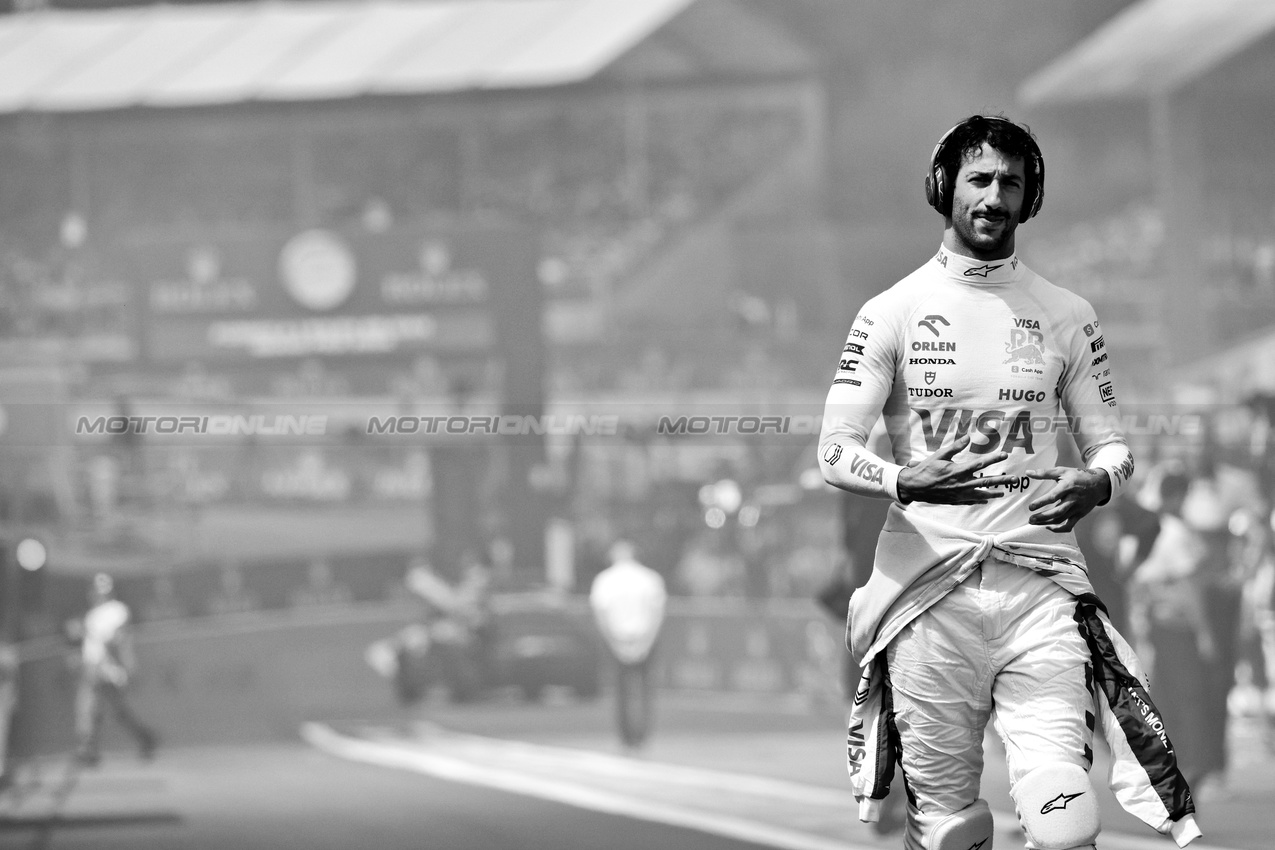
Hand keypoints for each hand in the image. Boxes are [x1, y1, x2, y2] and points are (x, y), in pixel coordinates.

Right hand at [896, 434, 1018, 504]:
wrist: (914, 487)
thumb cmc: (925, 469)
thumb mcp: (939, 455)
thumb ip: (955, 447)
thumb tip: (968, 437)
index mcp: (957, 470)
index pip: (980, 464)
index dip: (993, 458)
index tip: (1004, 455)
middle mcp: (961, 483)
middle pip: (985, 481)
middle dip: (1001, 480)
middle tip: (1014, 479)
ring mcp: (958, 494)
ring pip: (980, 494)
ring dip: (993, 493)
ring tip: (1004, 493)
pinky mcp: (954, 500)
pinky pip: (970, 501)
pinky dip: (978, 500)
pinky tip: (985, 500)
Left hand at [1025, 467, 1111, 531]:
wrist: (1099, 484)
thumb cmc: (1078, 476)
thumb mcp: (1062, 471)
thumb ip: (1044, 472)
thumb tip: (1028, 473)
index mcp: (1068, 487)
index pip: (1053, 496)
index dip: (1041, 502)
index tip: (1030, 507)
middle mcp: (1073, 499)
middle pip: (1058, 511)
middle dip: (1043, 517)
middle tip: (1031, 519)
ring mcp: (1077, 508)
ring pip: (1062, 519)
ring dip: (1047, 523)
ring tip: (1034, 523)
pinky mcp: (1079, 515)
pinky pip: (1069, 525)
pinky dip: (1059, 529)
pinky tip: (1048, 527)